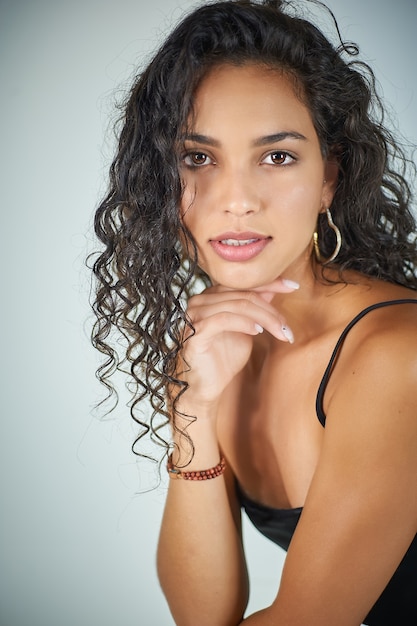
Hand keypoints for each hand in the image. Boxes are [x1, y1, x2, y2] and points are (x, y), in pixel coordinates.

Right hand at [177, 277, 297, 405]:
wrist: (207, 385)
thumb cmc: (224, 357)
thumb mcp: (246, 328)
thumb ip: (255, 307)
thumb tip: (272, 288)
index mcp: (211, 295)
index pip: (244, 283)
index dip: (270, 283)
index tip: (293, 286)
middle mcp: (200, 300)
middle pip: (244, 295)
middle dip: (271, 311)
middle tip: (286, 327)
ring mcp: (195, 314)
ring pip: (237, 305)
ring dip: (264, 318)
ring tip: (279, 332)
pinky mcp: (194, 331)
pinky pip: (223, 319)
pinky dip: (244, 323)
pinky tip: (257, 332)